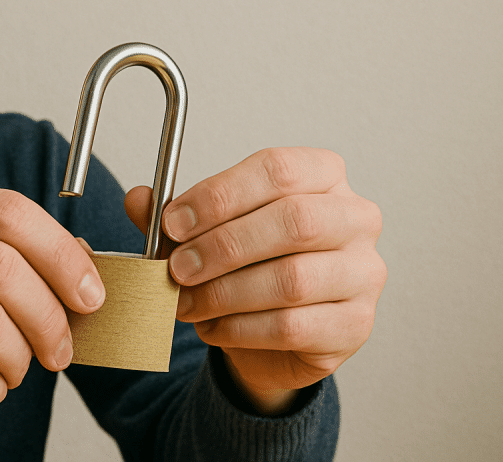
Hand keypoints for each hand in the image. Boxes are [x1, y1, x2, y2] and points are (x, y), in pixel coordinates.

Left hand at [125, 147, 385, 415]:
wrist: (274, 332)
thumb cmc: (248, 264)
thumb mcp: (206, 231)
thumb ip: (176, 216)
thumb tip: (139, 199)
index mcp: (323, 175)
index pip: (278, 169)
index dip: (220, 195)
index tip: (173, 221)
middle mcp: (355, 218)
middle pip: (294, 221)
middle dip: (223, 246)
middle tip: (177, 268)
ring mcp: (363, 273)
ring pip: (292, 279)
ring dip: (225, 293)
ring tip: (186, 302)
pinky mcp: (355, 325)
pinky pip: (293, 326)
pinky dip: (240, 328)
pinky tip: (213, 326)